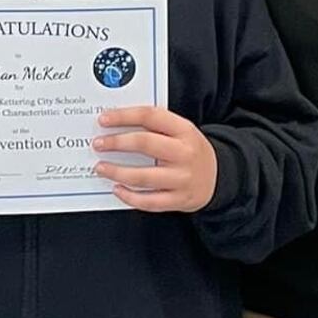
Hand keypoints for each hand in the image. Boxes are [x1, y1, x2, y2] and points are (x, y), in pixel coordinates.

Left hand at [93, 105, 219, 212]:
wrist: (219, 177)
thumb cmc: (191, 151)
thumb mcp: (181, 132)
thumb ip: (155, 126)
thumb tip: (116, 125)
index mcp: (184, 130)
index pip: (151, 116)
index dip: (124, 116)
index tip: (104, 119)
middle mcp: (185, 153)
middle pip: (145, 144)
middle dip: (116, 143)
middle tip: (98, 144)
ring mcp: (183, 178)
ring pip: (143, 176)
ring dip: (117, 172)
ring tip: (101, 167)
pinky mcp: (179, 199)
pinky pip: (149, 201)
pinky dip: (130, 197)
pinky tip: (117, 189)